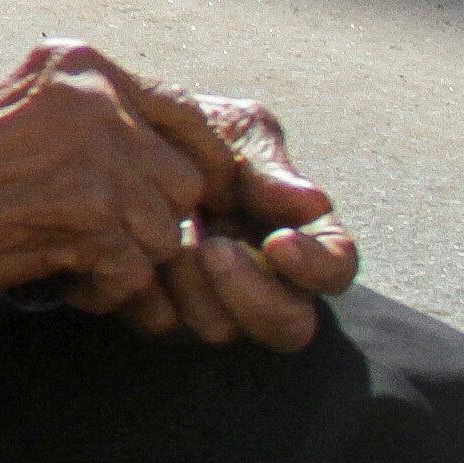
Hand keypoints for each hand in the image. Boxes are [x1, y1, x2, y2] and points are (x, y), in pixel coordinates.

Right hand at [0, 41, 337, 350]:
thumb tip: (171, 152)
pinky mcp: (92, 216)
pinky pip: (135, 271)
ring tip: (78, 259)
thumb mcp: (22, 105)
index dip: (198, 162)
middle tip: (113, 239)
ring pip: (166, 230)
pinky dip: (106, 289)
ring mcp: (98, 157)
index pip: (184, 110)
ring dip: (129, 257)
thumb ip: (93, 112)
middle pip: (183, 177)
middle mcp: (97, 99)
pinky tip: (67, 278)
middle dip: (156, 218)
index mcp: (81, 62)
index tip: (194, 197)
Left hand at [158, 92, 355, 347]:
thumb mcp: (238, 132)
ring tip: (168, 237)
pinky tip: (135, 247)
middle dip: (251, 293)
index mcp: (301, 238)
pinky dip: (148, 288)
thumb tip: (311, 203)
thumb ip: (270, 168)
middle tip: (212, 248)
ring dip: (193, 286)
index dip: (317, 266)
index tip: (280, 242)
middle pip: (288, 326)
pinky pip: (163, 323)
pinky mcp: (164, 311)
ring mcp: (216, 304)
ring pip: (221, 330)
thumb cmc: (199, 134)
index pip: (336, 270)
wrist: (127, 138)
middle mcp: (267, 283)